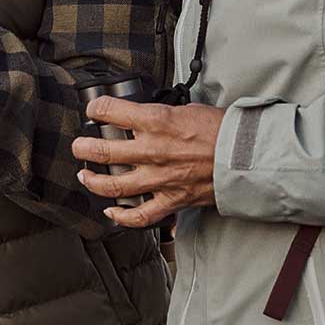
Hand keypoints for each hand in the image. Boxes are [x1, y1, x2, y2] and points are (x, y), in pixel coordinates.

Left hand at [70, 98, 225, 227]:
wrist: (246, 155)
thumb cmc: (220, 129)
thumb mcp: (186, 108)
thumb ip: (160, 115)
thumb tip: (145, 117)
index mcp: (156, 121)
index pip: (111, 111)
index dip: (96, 109)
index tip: (94, 111)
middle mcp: (153, 150)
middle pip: (103, 151)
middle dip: (84, 148)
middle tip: (79, 147)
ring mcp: (160, 178)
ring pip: (114, 185)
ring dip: (93, 181)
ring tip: (85, 176)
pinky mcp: (171, 200)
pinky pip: (140, 215)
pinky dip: (122, 216)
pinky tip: (111, 211)